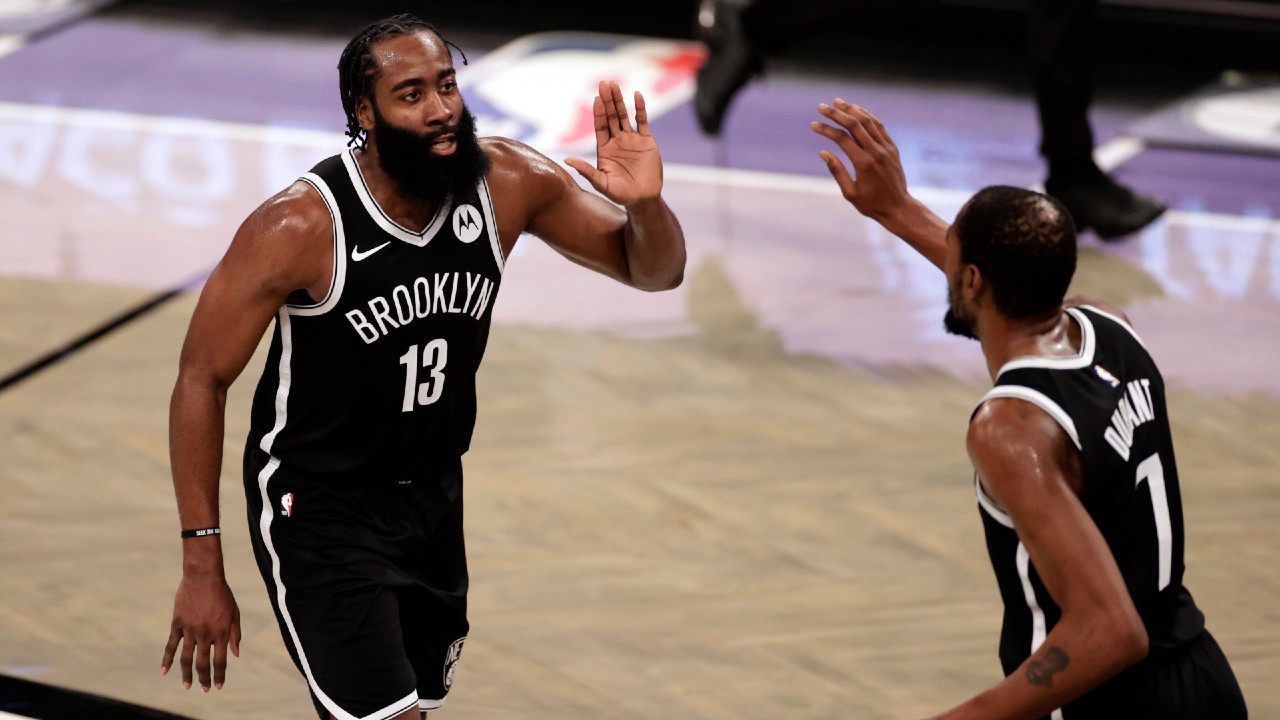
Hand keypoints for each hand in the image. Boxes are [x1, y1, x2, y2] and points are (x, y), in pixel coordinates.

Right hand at [161, 573, 240, 690]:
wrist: (203, 576)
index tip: (218, 686)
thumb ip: (235, 634)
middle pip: (203, 663)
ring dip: (186, 675)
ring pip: (186, 658)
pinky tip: (164, 672)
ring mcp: (190, 630)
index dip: (219, 675)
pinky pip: (171, 645)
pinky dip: (167, 659)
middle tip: (204, 689)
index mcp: (221, 632)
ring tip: (187, 686)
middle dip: (204, 678)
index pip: (221, 661)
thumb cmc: (222, 594)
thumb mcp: (234, 613)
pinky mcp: (177, 624)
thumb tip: (236, 655)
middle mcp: (206, 634)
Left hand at [565, 81, 662, 205]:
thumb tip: (567, 160)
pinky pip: (642, 121)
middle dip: (608, 101)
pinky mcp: (646, 141)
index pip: (600, 126)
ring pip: (624, 116)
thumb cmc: (620, 194)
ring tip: (615, 85)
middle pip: (611, 116)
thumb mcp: (601, 183)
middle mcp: (616, 141)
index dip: (598, 112)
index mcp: (604, 148)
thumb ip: (586, 171)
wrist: (643, 199)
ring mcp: (631, 139)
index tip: (596, 98)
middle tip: (604, 84)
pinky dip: (640, 108)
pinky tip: (637, 95)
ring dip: (620, 101)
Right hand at [810, 99, 911, 221]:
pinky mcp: (892, 148)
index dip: (826, 129)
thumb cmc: (871, 204)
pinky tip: (857, 110)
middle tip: (821, 106)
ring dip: (852, 109)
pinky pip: (879, 126)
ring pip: (868, 121)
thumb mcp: (849, 193)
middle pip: (854, 124)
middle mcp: (876, 152)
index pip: (841, 138)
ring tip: (837, 102)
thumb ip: (837, 171)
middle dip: (836, 113)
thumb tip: (823, 152)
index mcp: (863, 163)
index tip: (813, 125)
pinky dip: (867, 115)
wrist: (898, 208)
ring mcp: (886, 148)